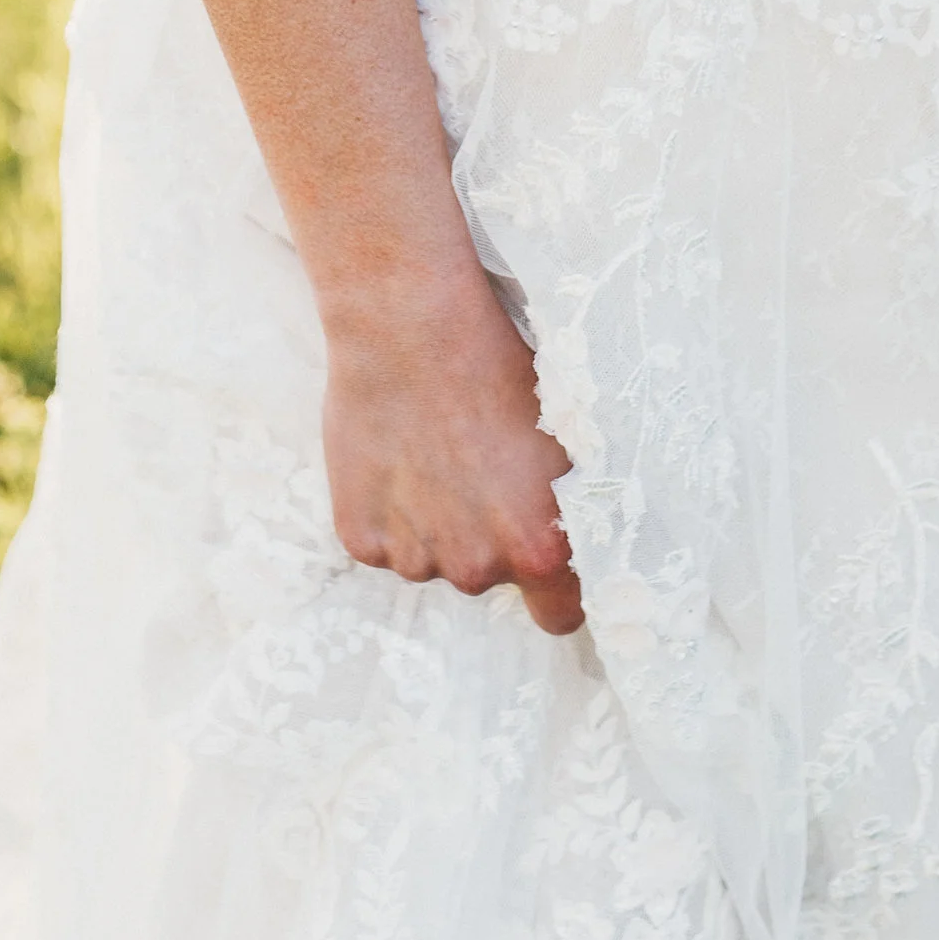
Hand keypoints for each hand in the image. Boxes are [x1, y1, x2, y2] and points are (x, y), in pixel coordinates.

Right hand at [320, 257, 584, 636]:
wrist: (409, 325)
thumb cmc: (496, 364)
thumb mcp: (560, 436)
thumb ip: (567, 505)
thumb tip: (577, 536)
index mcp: (538, 546)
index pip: (560, 614)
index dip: (556, 587)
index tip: (544, 556)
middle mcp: (477, 567)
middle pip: (489, 577)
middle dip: (486, 537)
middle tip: (476, 467)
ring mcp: (413, 558)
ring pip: (432, 557)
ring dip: (434, 522)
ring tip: (431, 448)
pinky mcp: (361, 540)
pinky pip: (384, 540)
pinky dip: (387, 511)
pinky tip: (394, 453)